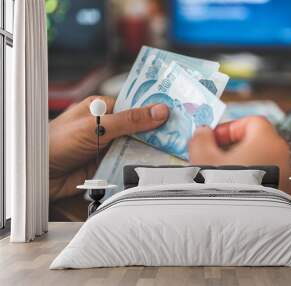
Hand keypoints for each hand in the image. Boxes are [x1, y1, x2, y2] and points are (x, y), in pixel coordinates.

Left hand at [49, 96, 168, 200]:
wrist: (40, 175)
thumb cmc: (59, 142)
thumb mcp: (97, 126)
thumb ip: (129, 120)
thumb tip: (159, 111)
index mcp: (102, 108)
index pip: (135, 106)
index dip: (154, 109)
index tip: (177, 111)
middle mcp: (107, 127)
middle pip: (139, 128)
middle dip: (157, 132)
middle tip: (182, 134)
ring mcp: (109, 147)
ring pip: (137, 147)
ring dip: (152, 150)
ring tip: (176, 151)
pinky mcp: (109, 165)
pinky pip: (130, 163)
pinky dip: (141, 165)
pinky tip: (158, 166)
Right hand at [189, 116, 290, 195]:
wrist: (244, 228)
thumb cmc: (227, 190)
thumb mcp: (203, 158)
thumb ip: (201, 138)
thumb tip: (203, 133)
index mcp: (267, 141)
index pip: (252, 121)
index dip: (230, 127)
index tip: (215, 138)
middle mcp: (283, 156)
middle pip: (257, 142)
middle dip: (233, 148)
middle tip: (214, 157)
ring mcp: (287, 177)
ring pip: (262, 163)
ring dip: (243, 166)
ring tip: (223, 178)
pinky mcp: (287, 195)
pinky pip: (269, 181)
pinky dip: (254, 182)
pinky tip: (237, 192)